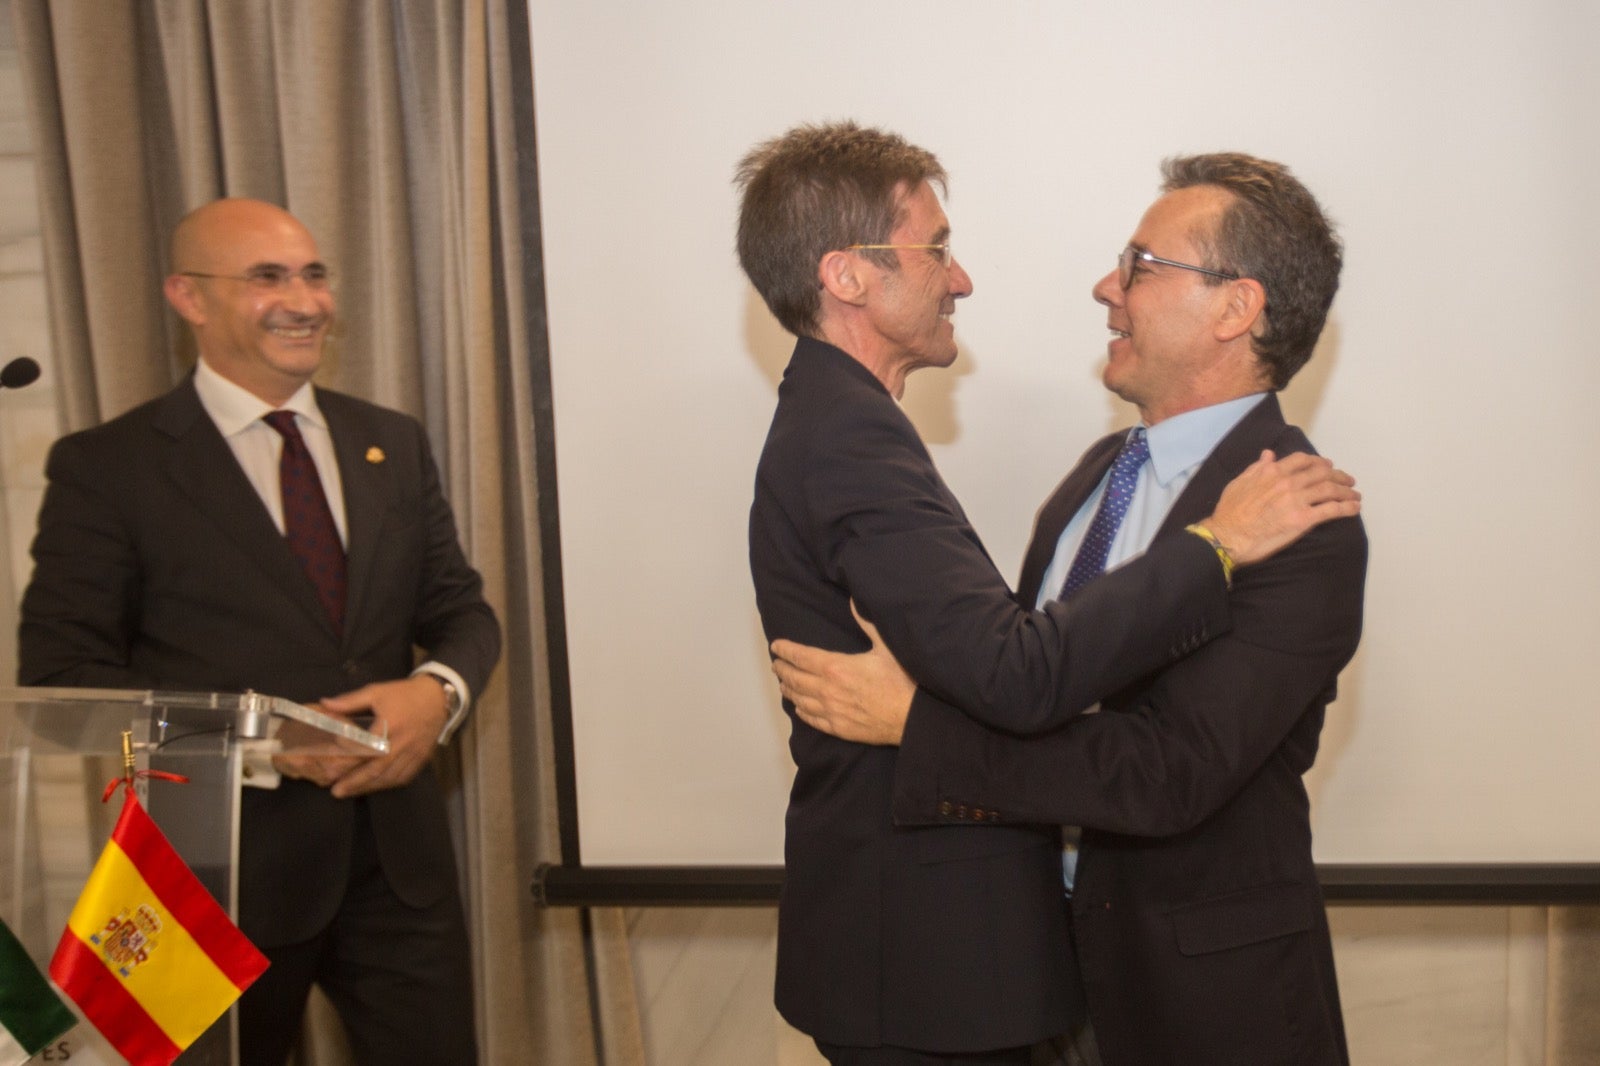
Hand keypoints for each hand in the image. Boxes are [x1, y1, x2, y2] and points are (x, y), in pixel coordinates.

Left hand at [290, 676, 450, 798]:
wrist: (438, 698)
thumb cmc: (404, 694)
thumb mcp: (376, 692)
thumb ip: (350, 701)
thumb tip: (325, 704)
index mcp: (390, 725)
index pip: (365, 746)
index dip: (348, 757)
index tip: (330, 765)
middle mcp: (402, 742)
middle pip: (377, 768)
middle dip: (356, 781)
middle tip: (336, 791)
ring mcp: (413, 753)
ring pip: (390, 776)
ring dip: (370, 786)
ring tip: (351, 792)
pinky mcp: (420, 759)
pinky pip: (403, 777)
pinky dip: (388, 785)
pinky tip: (375, 786)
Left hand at [769, 602, 914, 744]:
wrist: (913, 718)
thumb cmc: (902, 681)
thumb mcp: (886, 647)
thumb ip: (867, 623)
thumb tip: (854, 601)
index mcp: (836, 667)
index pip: (801, 656)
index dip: (786, 650)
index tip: (776, 646)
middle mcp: (827, 690)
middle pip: (795, 678)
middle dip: (783, 669)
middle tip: (777, 663)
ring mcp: (831, 711)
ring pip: (800, 700)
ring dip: (789, 690)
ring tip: (782, 683)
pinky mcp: (839, 729)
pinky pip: (812, 719)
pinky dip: (802, 711)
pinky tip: (799, 708)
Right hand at [1203, 450, 1360, 566]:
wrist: (1227, 536)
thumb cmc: (1229, 512)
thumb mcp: (1239, 482)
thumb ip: (1256, 468)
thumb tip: (1268, 454)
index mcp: (1272, 472)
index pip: (1302, 460)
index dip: (1318, 462)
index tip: (1326, 465)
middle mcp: (1288, 482)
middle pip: (1322, 473)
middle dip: (1338, 476)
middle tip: (1347, 481)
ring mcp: (1297, 500)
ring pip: (1330, 490)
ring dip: (1346, 491)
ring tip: (1355, 494)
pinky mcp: (1303, 520)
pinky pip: (1331, 510)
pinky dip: (1347, 507)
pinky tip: (1354, 508)